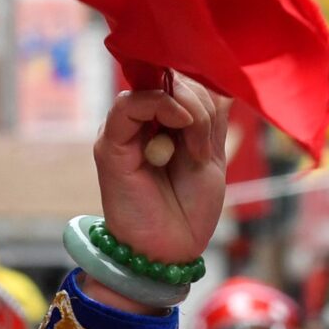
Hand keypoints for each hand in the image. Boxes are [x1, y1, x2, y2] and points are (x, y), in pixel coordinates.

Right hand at [90, 81, 227, 303]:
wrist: (171, 249)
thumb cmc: (190, 208)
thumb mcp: (210, 156)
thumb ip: (210, 119)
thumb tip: (218, 79)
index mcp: (165, 121)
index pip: (184, 80)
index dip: (204, 90)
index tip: (217, 121)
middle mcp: (141, 120)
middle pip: (173, 80)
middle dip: (199, 104)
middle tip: (204, 144)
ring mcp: (124, 129)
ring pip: (156, 87)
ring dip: (188, 112)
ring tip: (194, 151)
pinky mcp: (110, 143)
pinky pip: (130, 105)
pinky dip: (160, 106)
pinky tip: (181, 124)